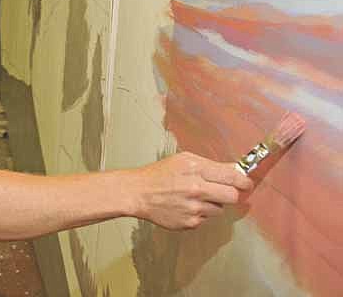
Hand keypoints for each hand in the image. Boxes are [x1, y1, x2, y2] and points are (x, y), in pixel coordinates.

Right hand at [131, 151, 253, 229]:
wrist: (138, 193)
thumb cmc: (159, 174)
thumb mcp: (184, 160)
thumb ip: (211, 165)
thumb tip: (235, 169)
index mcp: (196, 170)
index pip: (232, 177)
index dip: (243, 181)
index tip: (246, 183)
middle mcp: (197, 190)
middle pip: (232, 197)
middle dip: (230, 193)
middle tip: (221, 191)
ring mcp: (194, 209)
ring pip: (219, 209)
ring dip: (212, 204)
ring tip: (194, 197)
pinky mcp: (189, 223)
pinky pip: (205, 219)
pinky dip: (199, 214)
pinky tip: (185, 206)